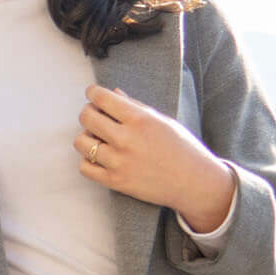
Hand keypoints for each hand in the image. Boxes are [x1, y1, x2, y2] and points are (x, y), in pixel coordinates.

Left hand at [78, 84, 234, 235]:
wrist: (194, 182)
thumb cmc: (181, 148)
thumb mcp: (162, 121)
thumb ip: (135, 106)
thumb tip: (113, 92)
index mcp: (140, 120)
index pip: (102, 98)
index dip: (93, 93)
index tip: (92, 93)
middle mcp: (126, 139)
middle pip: (87, 118)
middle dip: (88, 112)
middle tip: (95, 115)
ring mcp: (118, 162)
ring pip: (81, 142)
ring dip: (87, 137)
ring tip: (99, 138)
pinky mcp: (114, 181)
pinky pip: (84, 167)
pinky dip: (88, 160)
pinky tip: (100, 157)